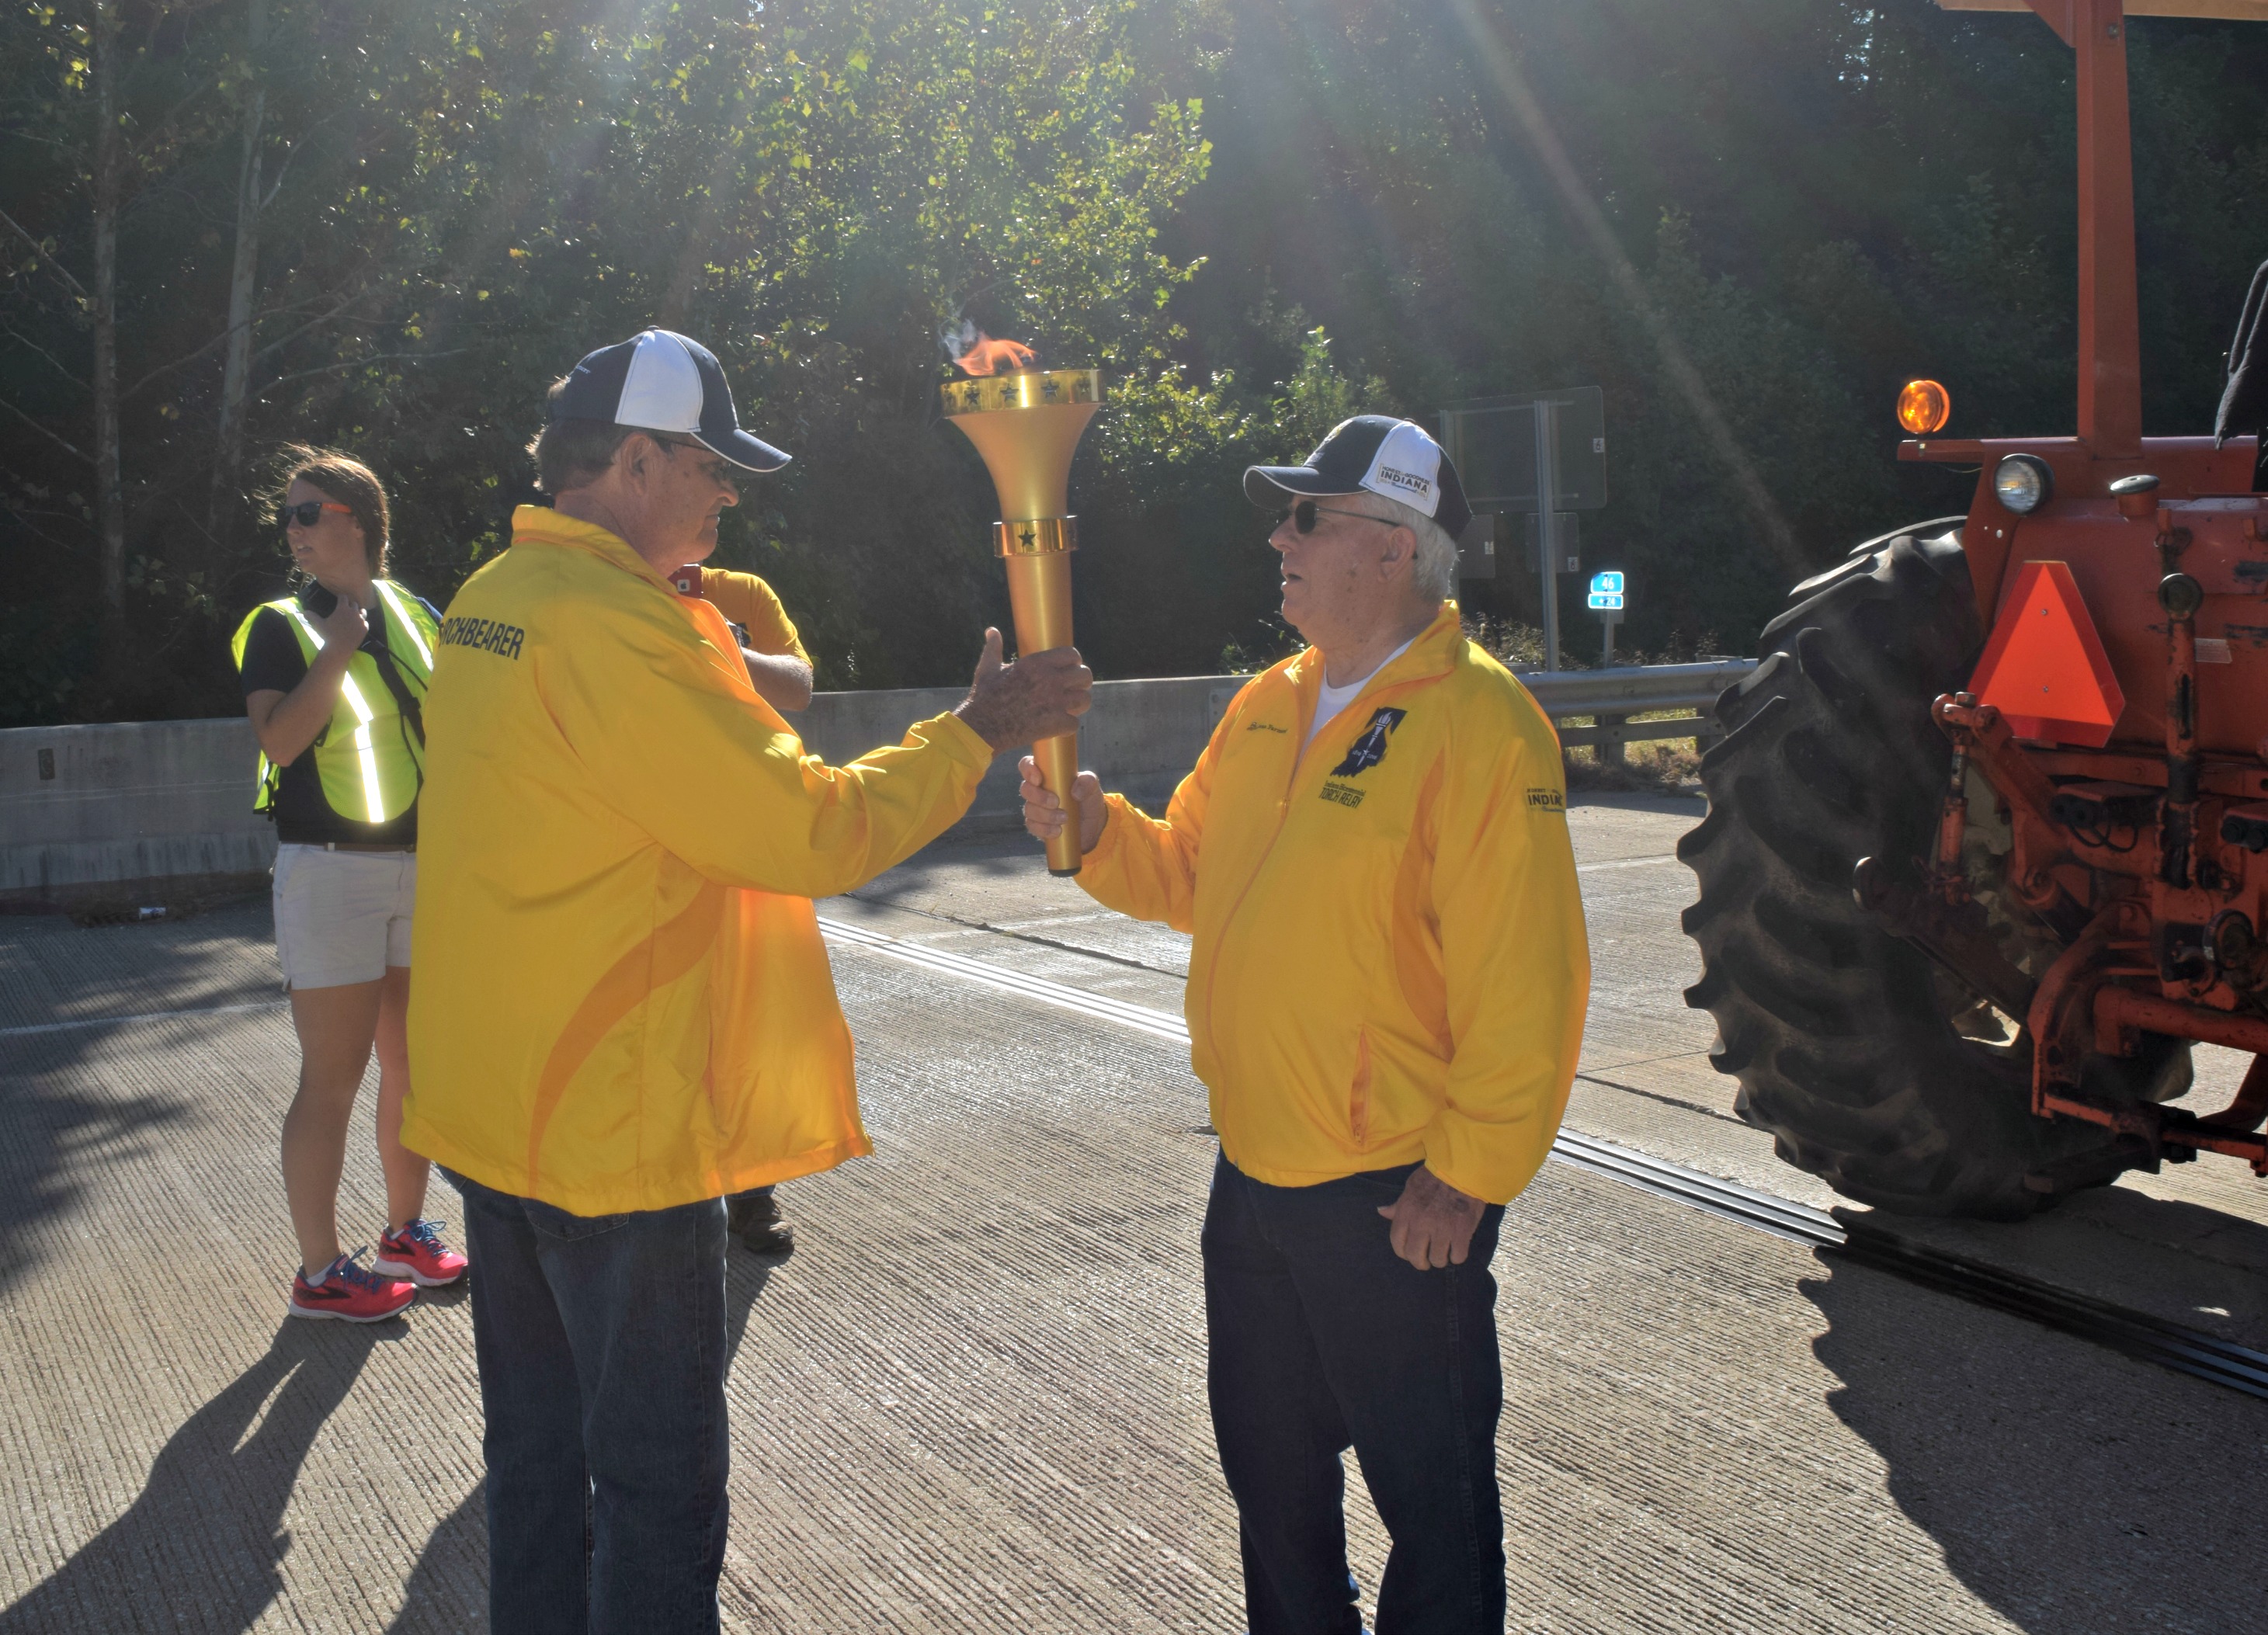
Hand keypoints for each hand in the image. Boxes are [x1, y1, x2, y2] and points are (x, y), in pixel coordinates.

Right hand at [318, 592, 367, 655]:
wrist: (340, 648)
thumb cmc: (328, 635)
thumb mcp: (319, 624)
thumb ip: (312, 616)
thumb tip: (304, 612)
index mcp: (343, 608)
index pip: (343, 597)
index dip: (341, 597)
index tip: (339, 598)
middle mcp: (353, 612)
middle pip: (354, 603)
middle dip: (350, 604)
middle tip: (346, 607)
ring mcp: (361, 620)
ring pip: (362, 611)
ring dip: (358, 612)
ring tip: (355, 615)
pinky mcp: (365, 628)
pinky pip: (366, 622)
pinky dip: (362, 623)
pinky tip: (358, 625)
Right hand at [952, 628, 1092, 752]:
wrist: (981, 727)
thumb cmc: (984, 697)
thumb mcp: (988, 668)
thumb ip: (994, 648)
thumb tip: (991, 631)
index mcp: (1036, 663)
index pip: (1072, 654)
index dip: (1074, 663)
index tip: (1068, 671)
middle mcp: (1049, 679)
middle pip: (1085, 675)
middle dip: (1081, 683)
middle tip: (1072, 690)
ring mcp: (1055, 702)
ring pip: (1085, 699)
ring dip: (1078, 705)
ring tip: (1069, 709)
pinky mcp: (1056, 723)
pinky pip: (1075, 723)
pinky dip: (1067, 727)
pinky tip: (1058, 727)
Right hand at [1020, 756, 1106, 852]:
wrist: (1092, 823)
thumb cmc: (1088, 797)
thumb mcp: (1092, 785)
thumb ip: (1087, 782)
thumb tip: (1074, 792)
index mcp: (1046, 774)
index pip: (1027, 765)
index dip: (1028, 769)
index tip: (1039, 779)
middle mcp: (1037, 789)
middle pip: (1025, 789)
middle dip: (1039, 796)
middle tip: (1056, 802)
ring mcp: (1035, 807)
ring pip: (1029, 809)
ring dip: (1046, 815)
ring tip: (1064, 818)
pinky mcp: (1037, 825)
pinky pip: (1033, 826)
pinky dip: (1045, 829)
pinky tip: (1058, 831)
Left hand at [1377, 1165, 1486, 1269]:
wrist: (1462, 1169)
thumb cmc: (1435, 1176)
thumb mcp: (1411, 1186)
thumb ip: (1398, 1205)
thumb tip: (1382, 1212)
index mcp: (1406, 1213)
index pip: (1397, 1244)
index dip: (1404, 1253)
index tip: (1410, 1253)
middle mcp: (1421, 1224)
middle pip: (1416, 1257)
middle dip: (1421, 1262)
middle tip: (1428, 1260)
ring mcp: (1442, 1229)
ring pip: (1438, 1260)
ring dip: (1441, 1259)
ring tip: (1445, 1252)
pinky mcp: (1462, 1232)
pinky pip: (1458, 1257)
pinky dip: (1458, 1256)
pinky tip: (1459, 1248)